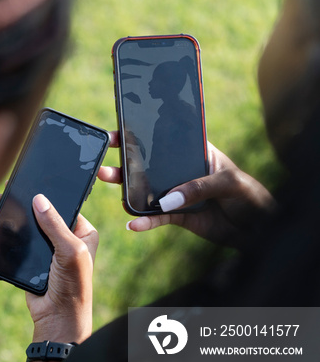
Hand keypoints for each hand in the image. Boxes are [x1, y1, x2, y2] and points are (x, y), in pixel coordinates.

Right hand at [0, 194, 95, 344]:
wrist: (59, 320)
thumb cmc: (74, 286)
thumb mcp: (70, 251)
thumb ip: (55, 225)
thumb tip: (38, 199)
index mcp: (79, 230)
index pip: (54, 204)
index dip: (32, 194)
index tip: (11, 188)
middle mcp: (60, 237)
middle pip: (27, 213)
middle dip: (2, 209)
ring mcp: (41, 250)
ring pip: (12, 229)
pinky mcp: (26, 263)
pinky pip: (5, 248)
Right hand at [98, 131, 275, 245]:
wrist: (259, 230)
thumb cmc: (250, 197)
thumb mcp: (230, 183)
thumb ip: (199, 187)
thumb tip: (167, 200)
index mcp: (196, 153)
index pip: (166, 140)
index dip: (142, 134)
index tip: (119, 131)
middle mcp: (182, 172)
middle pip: (148, 165)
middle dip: (124, 161)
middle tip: (103, 156)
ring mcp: (177, 194)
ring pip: (145, 190)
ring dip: (125, 188)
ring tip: (105, 179)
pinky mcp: (177, 216)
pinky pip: (155, 218)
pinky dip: (144, 222)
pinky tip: (132, 224)